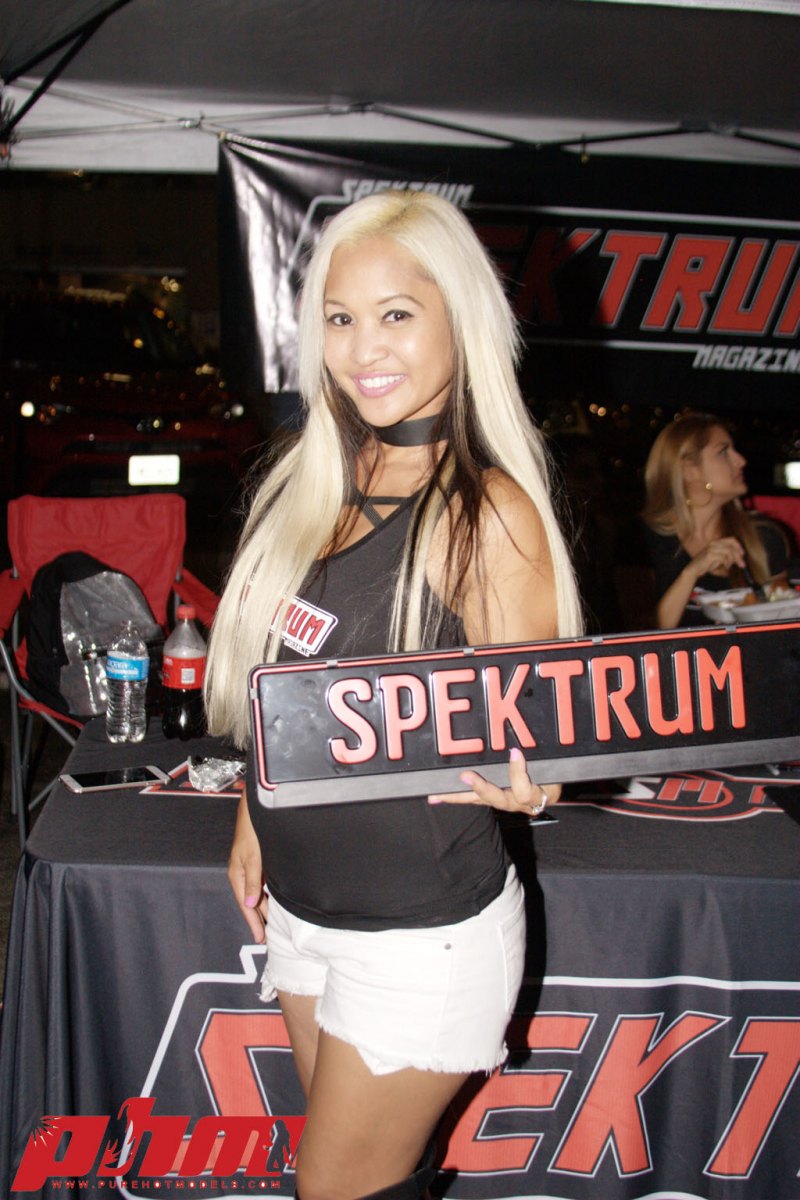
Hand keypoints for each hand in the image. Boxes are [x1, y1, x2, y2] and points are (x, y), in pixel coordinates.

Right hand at [228, 791, 268, 942]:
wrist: (254, 812)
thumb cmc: (252, 832)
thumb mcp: (253, 858)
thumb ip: (252, 882)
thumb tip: (250, 904)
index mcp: (237, 875)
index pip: (245, 905)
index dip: (253, 922)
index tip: (260, 938)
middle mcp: (241, 874)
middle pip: (251, 902)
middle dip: (258, 919)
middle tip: (267, 937)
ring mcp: (248, 869)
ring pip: (256, 894)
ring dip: (263, 908)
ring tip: (271, 924)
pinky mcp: (256, 863)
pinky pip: (260, 885)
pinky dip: (266, 896)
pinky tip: (273, 901)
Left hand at [428, 748, 559, 817]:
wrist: (551, 795)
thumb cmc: (553, 778)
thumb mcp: (555, 771)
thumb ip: (540, 761)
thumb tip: (517, 749)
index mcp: (533, 795)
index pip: (523, 789)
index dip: (517, 772)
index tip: (515, 752)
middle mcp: (516, 803)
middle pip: (496, 799)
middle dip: (481, 788)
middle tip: (466, 776)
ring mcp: (504, 802)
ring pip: (480, 801)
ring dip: (459, 797)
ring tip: (438, 794)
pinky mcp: (493, 800)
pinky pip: (476, 799)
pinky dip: (458, 796)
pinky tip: (440, 795)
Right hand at [690, 537, 745, 579]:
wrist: (694, 569)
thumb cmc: (706, 564)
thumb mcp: (718, 558)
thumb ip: (727, 555)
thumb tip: (739, 557)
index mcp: (716, 542)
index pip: (732, 539)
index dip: (739, 546)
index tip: (742, 554)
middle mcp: (714, 543)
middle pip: (732, 546)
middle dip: (738, 556)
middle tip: (742, 564)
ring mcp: (712, 548)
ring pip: (729, 552)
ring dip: (732, 561)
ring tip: (729, 566)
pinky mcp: (710, 554)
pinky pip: (723, 557)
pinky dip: (727, 563)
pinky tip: (725, 567)